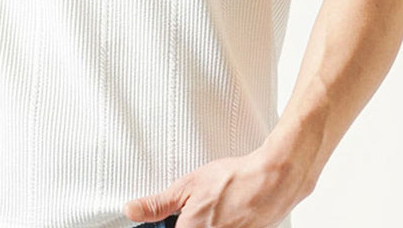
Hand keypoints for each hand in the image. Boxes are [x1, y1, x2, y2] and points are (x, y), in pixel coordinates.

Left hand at [122, 148, 301, 227]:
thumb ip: (158, 204)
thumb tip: (130, 211)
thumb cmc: (233, 180)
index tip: (173, 218)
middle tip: (200, 208)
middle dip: (188, 221)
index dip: (169, 224)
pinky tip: (228, 214)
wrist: (271, 181)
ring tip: (216, 209)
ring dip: (206, 222)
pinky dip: (223, 222)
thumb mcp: (188, 186)